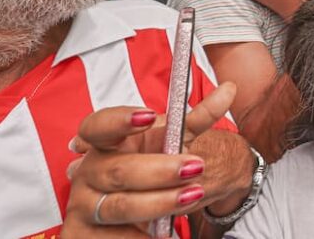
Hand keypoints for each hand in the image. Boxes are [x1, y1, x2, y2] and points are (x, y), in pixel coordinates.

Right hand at [62, 83, 248, 233]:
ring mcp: (84, 205)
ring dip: (159, 203)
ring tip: (193, 195)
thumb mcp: (173, 142)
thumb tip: (229, 89)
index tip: (149, 116)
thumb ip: (199, 117)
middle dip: (159, 170)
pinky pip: (115, 238)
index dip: (119, 121)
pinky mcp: (84, 235)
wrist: (134, 210)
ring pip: (121, 206)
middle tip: (197, 166)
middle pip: (118, 170)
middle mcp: (89, 172)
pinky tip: (163, 234)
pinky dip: (142, 236)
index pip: (98, 126)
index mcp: (105, 143)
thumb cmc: (151, 167)